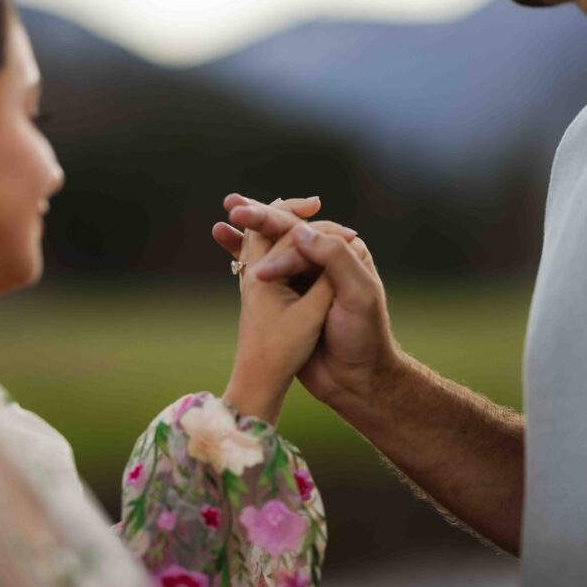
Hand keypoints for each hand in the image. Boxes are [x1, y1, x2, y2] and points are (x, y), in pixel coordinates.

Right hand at [215, 194, 402, 408]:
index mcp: (347, 251)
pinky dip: (245, 255)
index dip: (283, 245)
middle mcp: (326, 258)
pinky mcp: (292, 293)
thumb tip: (299, 229)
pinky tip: (225, 243)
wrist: (356, 379)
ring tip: (222, 222)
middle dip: (258, 216)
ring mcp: (307, 275)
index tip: (263, 276)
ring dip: (247, 232)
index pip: (308, 236)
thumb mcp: (358, 295)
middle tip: (233, 207)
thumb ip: (334, 258)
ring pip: (273, 246)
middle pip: (287, 231)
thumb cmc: (364, 337)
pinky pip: (266, 267)